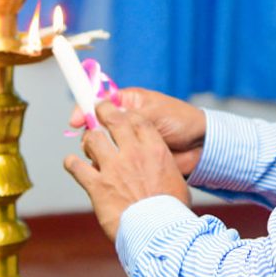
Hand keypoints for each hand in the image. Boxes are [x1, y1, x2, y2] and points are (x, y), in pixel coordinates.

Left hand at [63, 100, 191, 240]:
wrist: (158, 233)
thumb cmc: (171, 212)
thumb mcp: (176, 181)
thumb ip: (165, 168)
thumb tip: (162, 170)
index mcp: (155, 150)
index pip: (137, 119)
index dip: (125, 112)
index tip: (119, 113)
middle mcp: (132, 154)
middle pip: (112, 119)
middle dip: (102, 112)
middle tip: (97, 112)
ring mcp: (113, 169)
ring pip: (92, 139)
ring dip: (88, 140)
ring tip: (88, 146)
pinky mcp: (97, 186)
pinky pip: (76, 167)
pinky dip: (72, 164)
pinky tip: (72, 164)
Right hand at [70, 86, 205, 177]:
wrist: (201, 147)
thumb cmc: (180, 121)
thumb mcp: (152, 112)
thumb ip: (125, 115)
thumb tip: (98, 113)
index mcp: (127, 103)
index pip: (97, 104)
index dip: (83, 111)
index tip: (74, 121)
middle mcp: (123, 122)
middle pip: (93, 128)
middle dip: (90, 135)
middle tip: (94, 143)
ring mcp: (126, 144)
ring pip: (100, 148)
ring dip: (97, 154)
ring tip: (107, 159)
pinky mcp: (131, 162)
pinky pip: (111, 165)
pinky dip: (107, 169)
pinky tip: (111, 173)